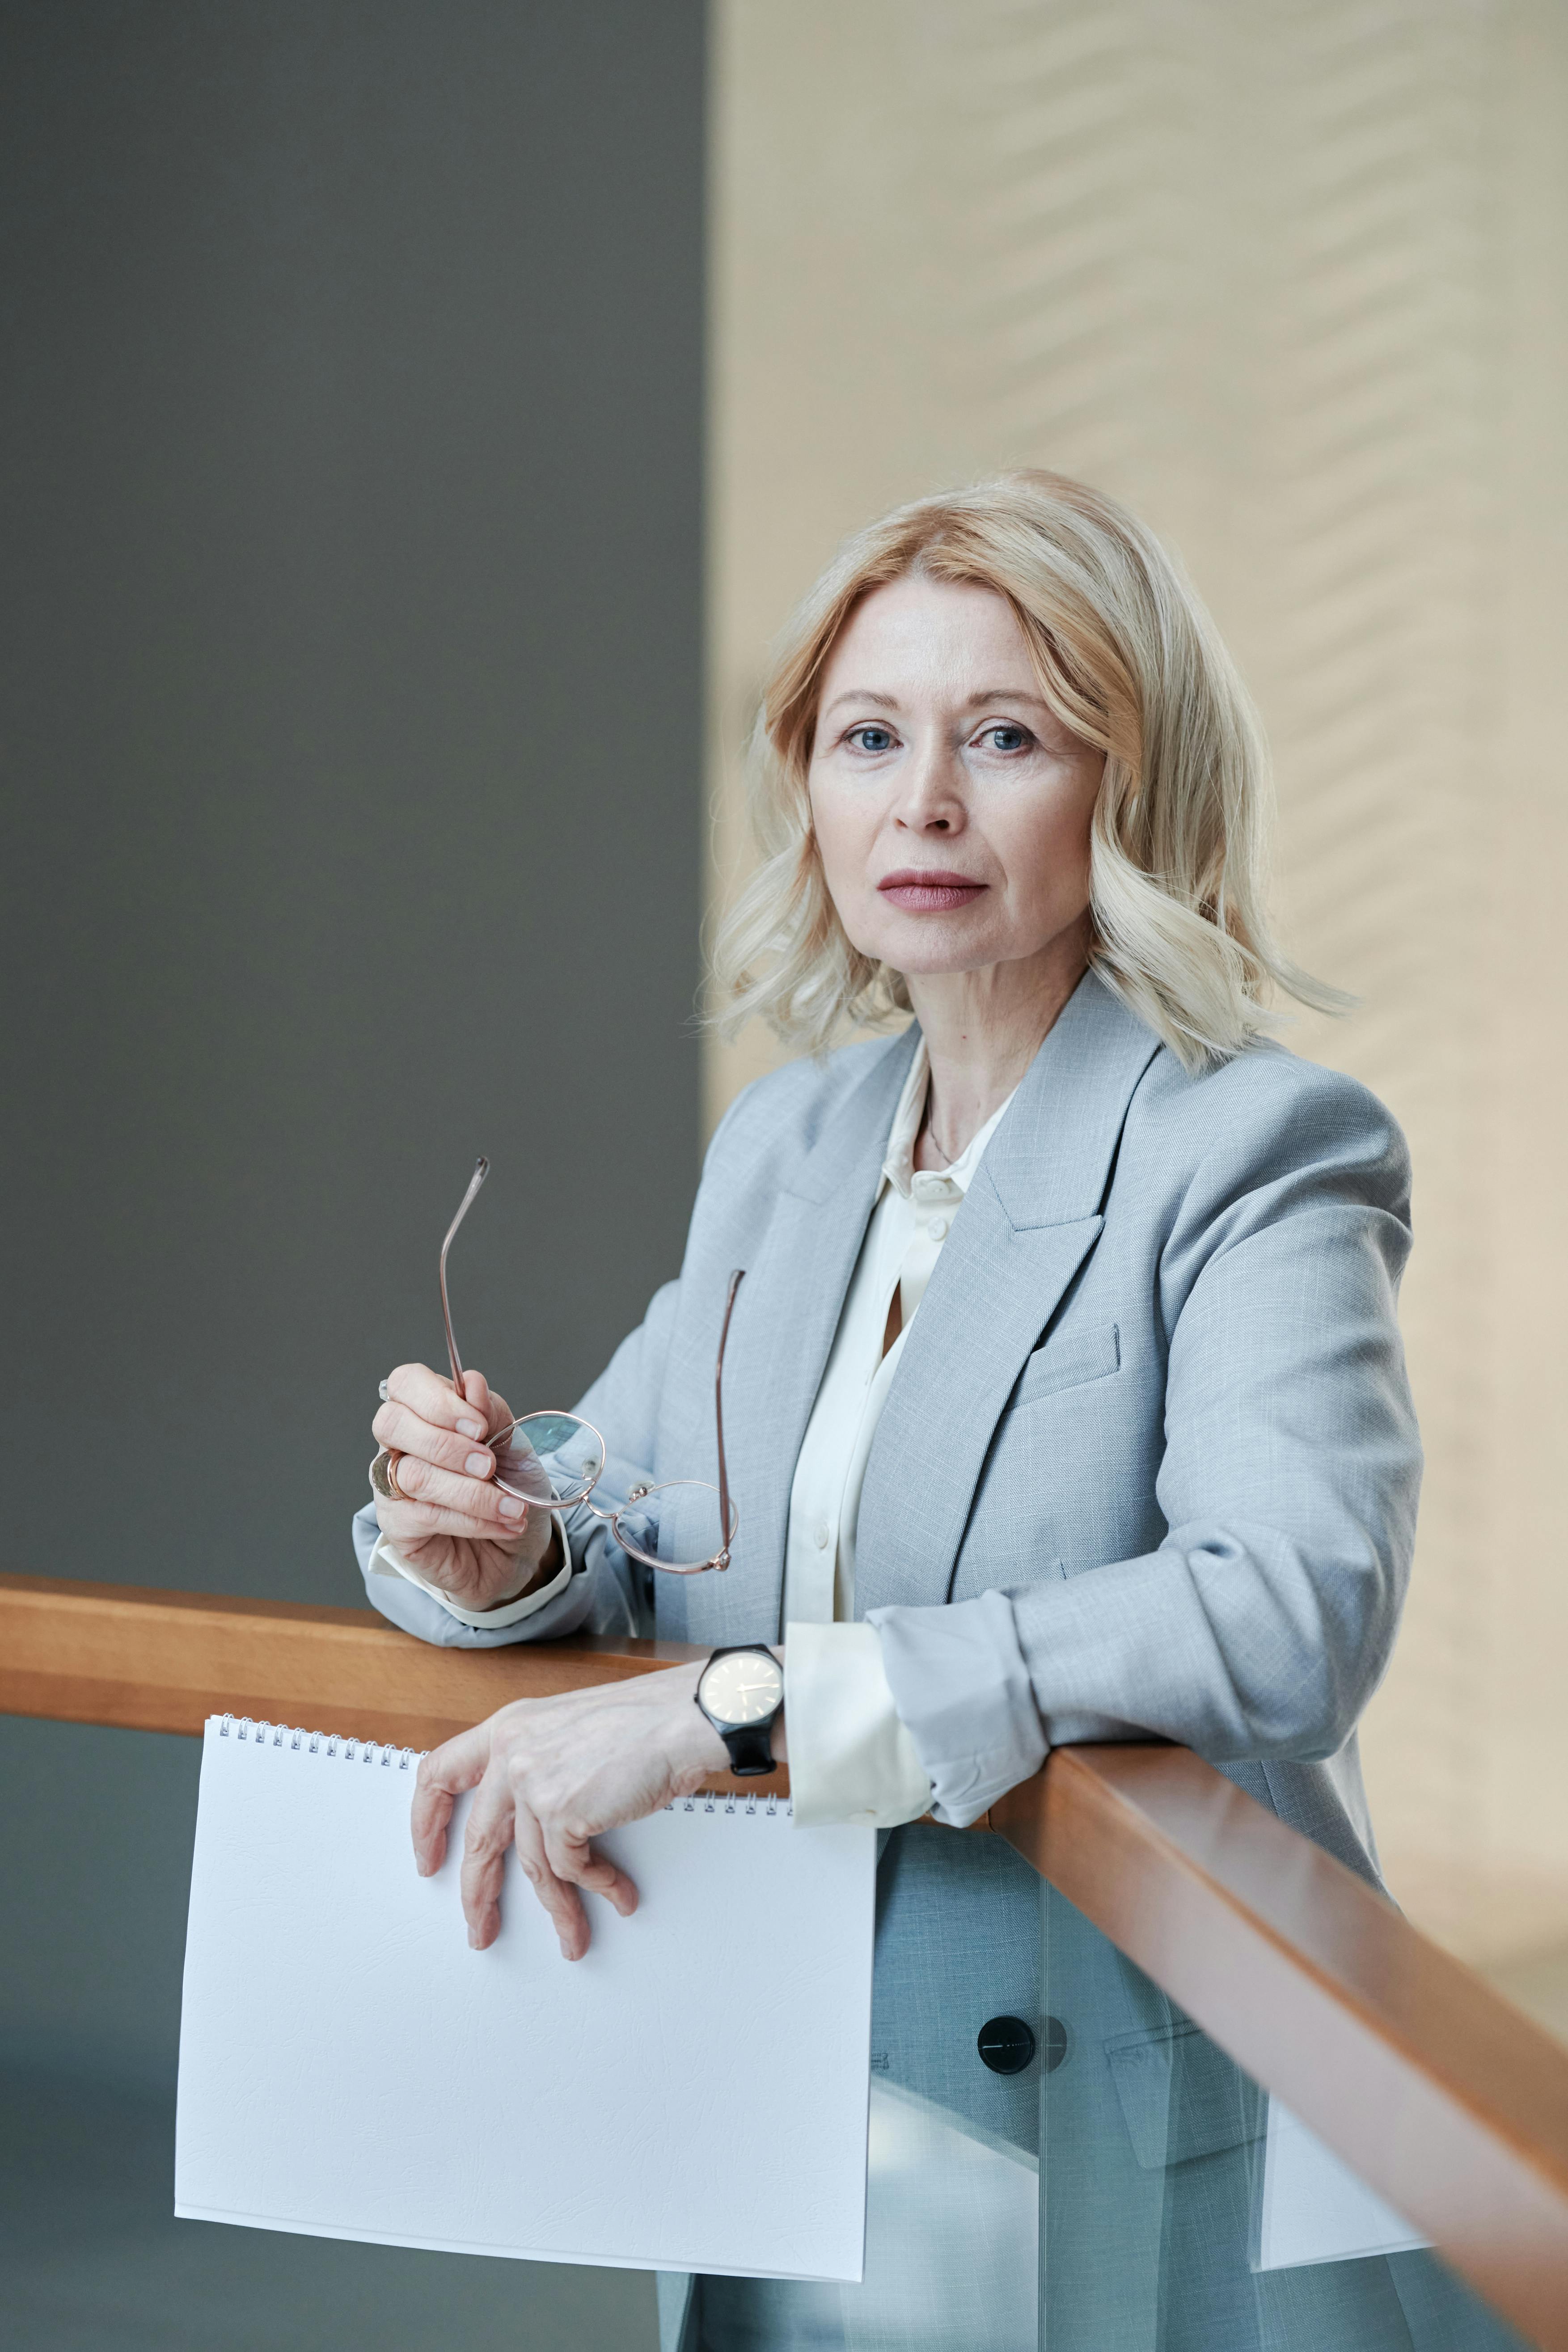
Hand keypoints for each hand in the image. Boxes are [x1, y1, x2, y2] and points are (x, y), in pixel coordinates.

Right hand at [371, 1362, 557, 1611]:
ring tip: (512, 1506)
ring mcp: (391, 1485)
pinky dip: (473, 1519)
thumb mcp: (513, 1442)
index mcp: (422, 1410)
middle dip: (446, 1444)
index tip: (479, 1426)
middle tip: (489, 1465)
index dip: (438, 1399)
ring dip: (472, 1492)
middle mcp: (397, 1444)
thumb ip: (491, 1412)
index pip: (406, 1383)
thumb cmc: (508, 1484)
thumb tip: (471, 1383)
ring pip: (414, 1475)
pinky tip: (503, 1523)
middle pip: (392, 1423)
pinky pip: (426, 1516)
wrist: (517, 1543)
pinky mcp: (397, 1525)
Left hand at [410, 1664, 784, 1958]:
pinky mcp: (562, 1809)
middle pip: (478, 1837)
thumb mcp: (570, 1728)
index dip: (426, 1821)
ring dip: (556, 1908)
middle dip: (479, 1894)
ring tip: (572, 1935)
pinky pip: (571, 1867)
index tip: (428, 1859)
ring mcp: (533, 1780)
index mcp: (509, 1726)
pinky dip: (597, 1887)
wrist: (686, 1716)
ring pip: (530, 1864)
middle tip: (481, 1927)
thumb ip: (538, 1761)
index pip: (438, 1772)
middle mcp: (512, 1751)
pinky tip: (617, 1894)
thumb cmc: (645, 1719)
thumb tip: (528, 1820)